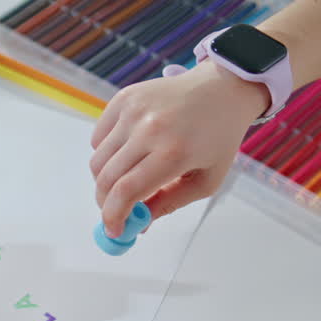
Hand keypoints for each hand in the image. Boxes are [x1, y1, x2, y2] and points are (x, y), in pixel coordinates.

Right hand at [90, 63, 267, 236]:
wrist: (222, 90)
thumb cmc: (217, 138)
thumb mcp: (205, 181)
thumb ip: (169, 204)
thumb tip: (138, 225)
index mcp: (174, 152)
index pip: (126, 191)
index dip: (113, 216)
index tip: (113, 230)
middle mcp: (150, 129)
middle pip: (106, 178)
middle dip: (105, 203)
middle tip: (116, 211)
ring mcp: (133, 111)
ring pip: (97, 159)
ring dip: (106, 178)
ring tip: (128, 176)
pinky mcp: (124, 98)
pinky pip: (99, 137)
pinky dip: (106, 153)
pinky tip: (129, 151)